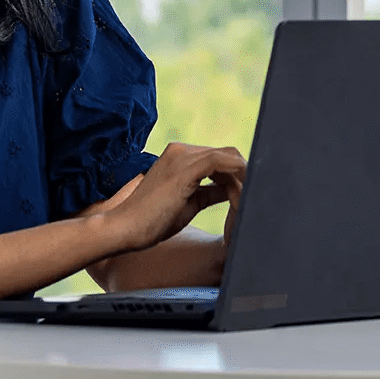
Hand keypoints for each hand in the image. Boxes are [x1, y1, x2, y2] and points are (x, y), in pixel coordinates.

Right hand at [109, 143, 245, 252]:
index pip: (218, 156)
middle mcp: (181, 150)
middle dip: (243, 173)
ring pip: (227, 156)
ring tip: (250, 198)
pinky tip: (242, 193)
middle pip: (226, 153)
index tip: (249, 191)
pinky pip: (221, 163)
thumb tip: (232, 189)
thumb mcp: (189, 202)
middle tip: (254, 195)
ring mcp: (182, 157)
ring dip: (242, 177)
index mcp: (179, 156)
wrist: (125, 228)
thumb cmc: (152, 220)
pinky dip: (236, 176)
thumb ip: (210, 191)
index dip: (237, 173)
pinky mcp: (184, 169)